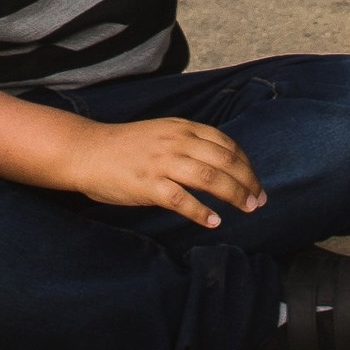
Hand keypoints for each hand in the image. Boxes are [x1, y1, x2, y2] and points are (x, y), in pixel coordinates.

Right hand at [61, 116, 267, 228]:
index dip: (245, 163)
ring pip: (209, 177)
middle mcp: (176, 141)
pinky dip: (201, 212)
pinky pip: (181, 199)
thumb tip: (219, 162)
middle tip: (259, 200)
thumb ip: (189, 142)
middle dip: (247, 181)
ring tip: (247, 208)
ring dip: (233, 194)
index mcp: (182, 127)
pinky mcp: (148, 184)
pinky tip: (213, 222)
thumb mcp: (163, 132)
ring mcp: (162, 162)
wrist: (89, 150)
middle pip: (224, 160)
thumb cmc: (127, 145)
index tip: (256, 181)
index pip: (226, 143)